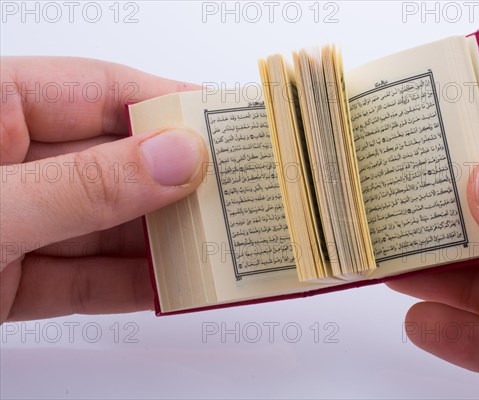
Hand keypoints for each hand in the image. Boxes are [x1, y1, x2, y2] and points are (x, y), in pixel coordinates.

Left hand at [0, 57, 206, 322]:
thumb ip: (84, 186)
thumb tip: (177, 159)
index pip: (97, 91)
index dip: (166, 106)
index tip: (225, 126)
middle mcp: (5, 164)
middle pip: (111, 164)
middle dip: (174, 184)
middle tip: (235, 193)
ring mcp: (10, 224)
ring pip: (103, 226)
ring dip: (159, 243)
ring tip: (217, 246)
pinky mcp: (7, 280)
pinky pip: (81, 279)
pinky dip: (127, 285)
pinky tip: (171, 286)